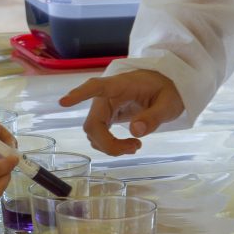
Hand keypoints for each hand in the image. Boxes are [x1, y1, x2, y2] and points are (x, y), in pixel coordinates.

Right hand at [58, 70, 183, 154]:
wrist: (165, 85)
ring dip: (109, 146)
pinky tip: (127, 144)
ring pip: (93, 132)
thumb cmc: (167, 89)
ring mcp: (104, 107)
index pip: (95, 87)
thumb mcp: (169, 103)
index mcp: (120, 85)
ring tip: (136, 146)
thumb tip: (135, 132)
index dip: (79, 94)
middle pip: (93, 123)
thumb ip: (154, 117)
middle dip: (108, 143)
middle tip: (135, 148)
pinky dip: (109, 144)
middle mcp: (106, 96)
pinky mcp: (106, 116)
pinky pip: (98, 134)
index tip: (63, 102)